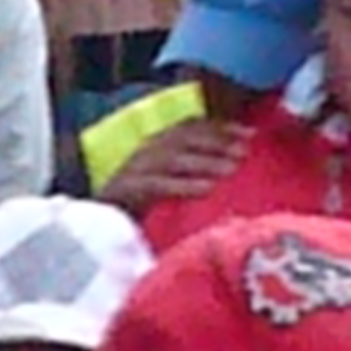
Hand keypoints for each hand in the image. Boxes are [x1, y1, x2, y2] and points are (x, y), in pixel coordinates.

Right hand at [103, 121, 253, 210]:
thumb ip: (192, 169)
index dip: (221, 127)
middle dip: (217, 142)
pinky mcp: (129, 190)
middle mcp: (147, 150)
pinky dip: (186, 185)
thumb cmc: (141, 203)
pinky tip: (207, 189)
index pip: (191, 127)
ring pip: (175, 158)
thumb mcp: (168, 180)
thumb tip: (233, 166)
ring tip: (232, 169)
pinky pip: (161, 184)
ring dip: (206, 162)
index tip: (250, 133)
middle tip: (244, 152)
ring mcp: (137, 168)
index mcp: (158, 144)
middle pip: (185, 138)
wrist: (100, 223)